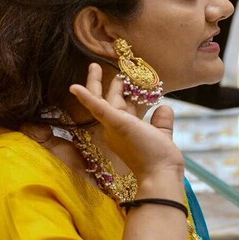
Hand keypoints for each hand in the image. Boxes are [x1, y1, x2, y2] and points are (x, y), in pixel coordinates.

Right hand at [69, 63, 184, 181]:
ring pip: (100, 100)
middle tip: (104, 69)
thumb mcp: (162, 135)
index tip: (126, 81)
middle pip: (109, 102)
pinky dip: (86, 96)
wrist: (159, 173)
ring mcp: (113, 126)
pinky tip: (74, 87)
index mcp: (126, 131)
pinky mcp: (114, 122)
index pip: (122, 108)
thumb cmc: (160, 159)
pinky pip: (96, 106)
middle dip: (109, 85)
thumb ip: (162, 122)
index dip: (123, 94)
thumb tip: (164, 106)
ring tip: (93, 66)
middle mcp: (116, 129)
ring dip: (95, 82)